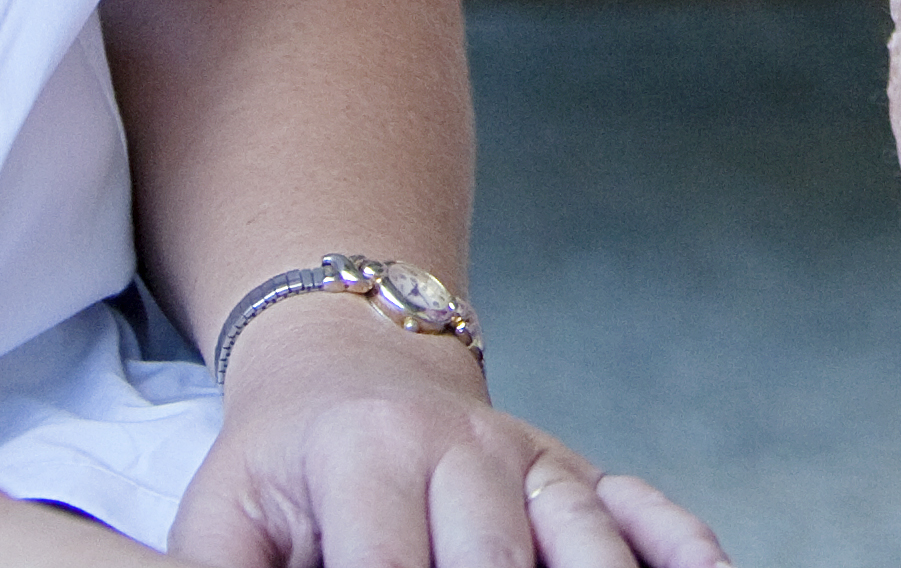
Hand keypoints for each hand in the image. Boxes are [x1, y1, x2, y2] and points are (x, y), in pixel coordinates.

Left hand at [166, 295, 730, 567]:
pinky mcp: (574, 467)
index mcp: (365, 459)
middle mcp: (461, 450)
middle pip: (498, 562)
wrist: (347, 353)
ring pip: (582, 538)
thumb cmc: (278, 463)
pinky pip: (643, 506)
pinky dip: (677, 543)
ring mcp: (528, 457)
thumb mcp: (223, 515)